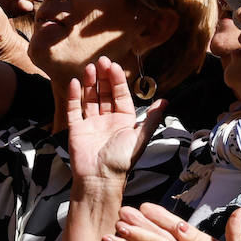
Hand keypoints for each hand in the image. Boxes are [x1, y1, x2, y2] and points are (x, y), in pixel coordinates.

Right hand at [67, 56, 165, 182]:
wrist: (100, 179)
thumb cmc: (121, 161)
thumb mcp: (140, 138)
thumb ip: (151, 119)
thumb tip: (166, 102)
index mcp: (123, 120)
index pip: (120, 94)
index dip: (117, 80)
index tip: (114, 66)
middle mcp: (107, 119)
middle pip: (104, 93)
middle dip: (103, 77)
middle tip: (101, 61)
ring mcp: (91, 123)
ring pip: (90, 98)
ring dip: (90, 83)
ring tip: (90, 68)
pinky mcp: (76, 129)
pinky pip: (74, 109)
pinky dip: (74, 96)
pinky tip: (75, 83)